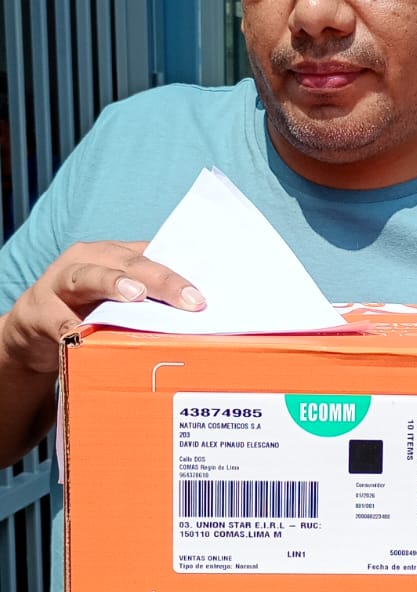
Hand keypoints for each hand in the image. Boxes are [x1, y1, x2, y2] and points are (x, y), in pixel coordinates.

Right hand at [1, 241, 205, 374]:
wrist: (32, 329)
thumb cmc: (86, 311)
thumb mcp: (116, 300)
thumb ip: (149, 303)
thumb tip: (197, 319)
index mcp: (115, 254)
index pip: (155, 256)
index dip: (183, 272)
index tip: (209, 292)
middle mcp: (89, 259)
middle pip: (130, 262)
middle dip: (163, 280)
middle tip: (190, 299)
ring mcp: (60, 281)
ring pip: (89, 276)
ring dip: (113, 283)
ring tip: (136, 295)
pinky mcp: (39, 310)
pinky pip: (58, 320)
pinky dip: (71, 328)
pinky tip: (84, 337)